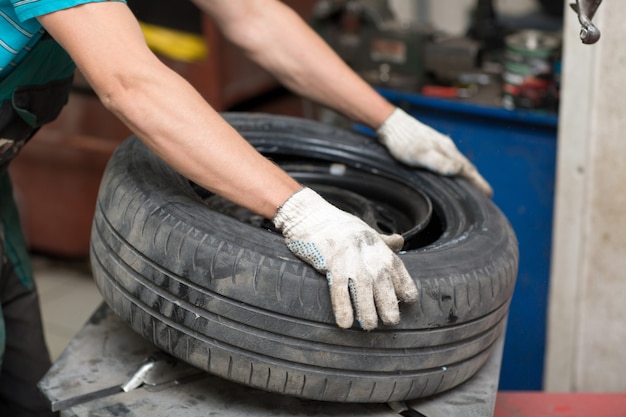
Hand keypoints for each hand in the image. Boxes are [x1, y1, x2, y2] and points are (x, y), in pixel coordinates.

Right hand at [273, 188, 417, 330]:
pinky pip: (339, 290)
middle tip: (392, 322)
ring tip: (370, 326)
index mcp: (380, 248)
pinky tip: (345, 323)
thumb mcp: (366, 231)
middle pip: (383, 284)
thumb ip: (384, 242)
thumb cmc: (340, 226)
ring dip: (368, 311)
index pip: (399, 272)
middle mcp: (368, 254)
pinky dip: (343, 308)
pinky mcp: (331, 264)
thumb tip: (399, 242)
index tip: (406, 302)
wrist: (312, 216)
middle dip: (389, 305)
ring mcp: (350, 260)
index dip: (405, 289)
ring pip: (363, 290)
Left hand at [377, 108, 492, 196]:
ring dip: (466, 174)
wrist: (391, 124)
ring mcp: (438, 146)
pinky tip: (449, 172)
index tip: (489, 194)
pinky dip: (454, 169)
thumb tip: (459, 171)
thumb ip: (440, 163)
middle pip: (466, 167)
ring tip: (471, 186)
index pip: (468, 170)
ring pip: (457, 162)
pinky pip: (448, 160)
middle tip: (484, 193)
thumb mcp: (421, 154)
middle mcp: (446, 148)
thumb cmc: (403, 141)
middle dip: (476, 180)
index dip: (479, 183)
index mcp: (447, 150)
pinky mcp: (430, 146)